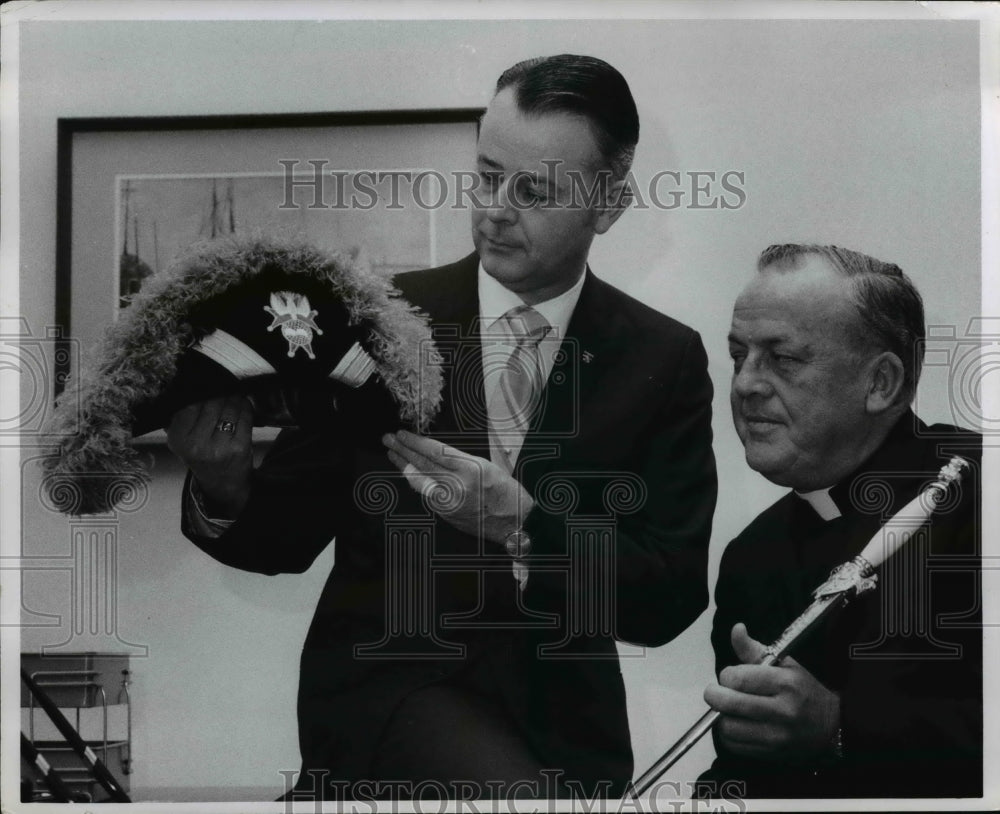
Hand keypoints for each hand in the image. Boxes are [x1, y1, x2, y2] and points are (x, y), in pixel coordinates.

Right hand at [166, 395, 253, 518]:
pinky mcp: (240, 448)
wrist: (222, 485)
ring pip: (230, 407)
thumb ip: (179, 417)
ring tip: (233, 395)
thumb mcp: (181, 440)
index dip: (202, 391)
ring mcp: (220, 447)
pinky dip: (245, 406)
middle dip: (220, 392)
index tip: (208, 385)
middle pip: (212, 403)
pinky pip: (245, 416)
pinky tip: (242, 404)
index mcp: (178, 439)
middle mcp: (197, 445)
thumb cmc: (202, 456)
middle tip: (224, 388)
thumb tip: (186, 386)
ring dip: (234, 397)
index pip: (191, 404)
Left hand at [382, 430, 533, 543]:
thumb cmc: (505, 493)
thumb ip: (458, 461)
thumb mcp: (485, 466)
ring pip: (420, 481)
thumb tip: (433, 454)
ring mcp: (450, 502)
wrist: (515, 523)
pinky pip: (427, 495)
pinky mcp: (446, 515)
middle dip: (403, 451)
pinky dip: (417, 483)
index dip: (415, 442)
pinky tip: (410, 474)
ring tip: (393, 454)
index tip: (403, 434)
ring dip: (404, 466)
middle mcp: (458, 486)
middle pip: (423, 464)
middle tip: (388, 440)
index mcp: (471, 469)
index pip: (435, 451)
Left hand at [703, 623, 840, 761]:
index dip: (726, 676)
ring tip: (729, 709)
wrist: (832, 726)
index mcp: (785, 684)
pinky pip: (734, 745)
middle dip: (714, 695)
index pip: (738, 679)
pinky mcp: (772, 754)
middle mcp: (782, 711)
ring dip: (721, 716)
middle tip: (716, 691)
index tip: (730, 676)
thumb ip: (754, 649)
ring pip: (728, 727)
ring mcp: (777, 736)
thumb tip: (736, 628)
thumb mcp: (785, 664)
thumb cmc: (804, 691)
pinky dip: (728, 734)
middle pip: (729, 704)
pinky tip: (737, 724)